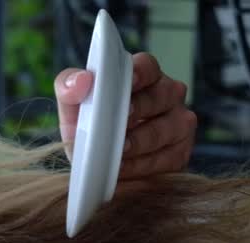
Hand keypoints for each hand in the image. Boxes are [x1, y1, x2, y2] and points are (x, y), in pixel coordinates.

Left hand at [55, 52, 196, 178]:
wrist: (94, 165)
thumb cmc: (88, 127)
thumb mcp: (72, 107)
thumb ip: (69, 87)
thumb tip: (81, 81)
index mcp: (143, 77)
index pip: (147, 66)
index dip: (139, 73)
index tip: (127, 82)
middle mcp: (167, 95)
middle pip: (161, 95)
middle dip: (139, 110)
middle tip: (118, 125)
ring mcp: (178, 123)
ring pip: (166, 128)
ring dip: (139, 142)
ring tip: (117, 152)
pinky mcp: (179, 152)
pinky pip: (167, 157)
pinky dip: (142, 165)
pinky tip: (124, 169)